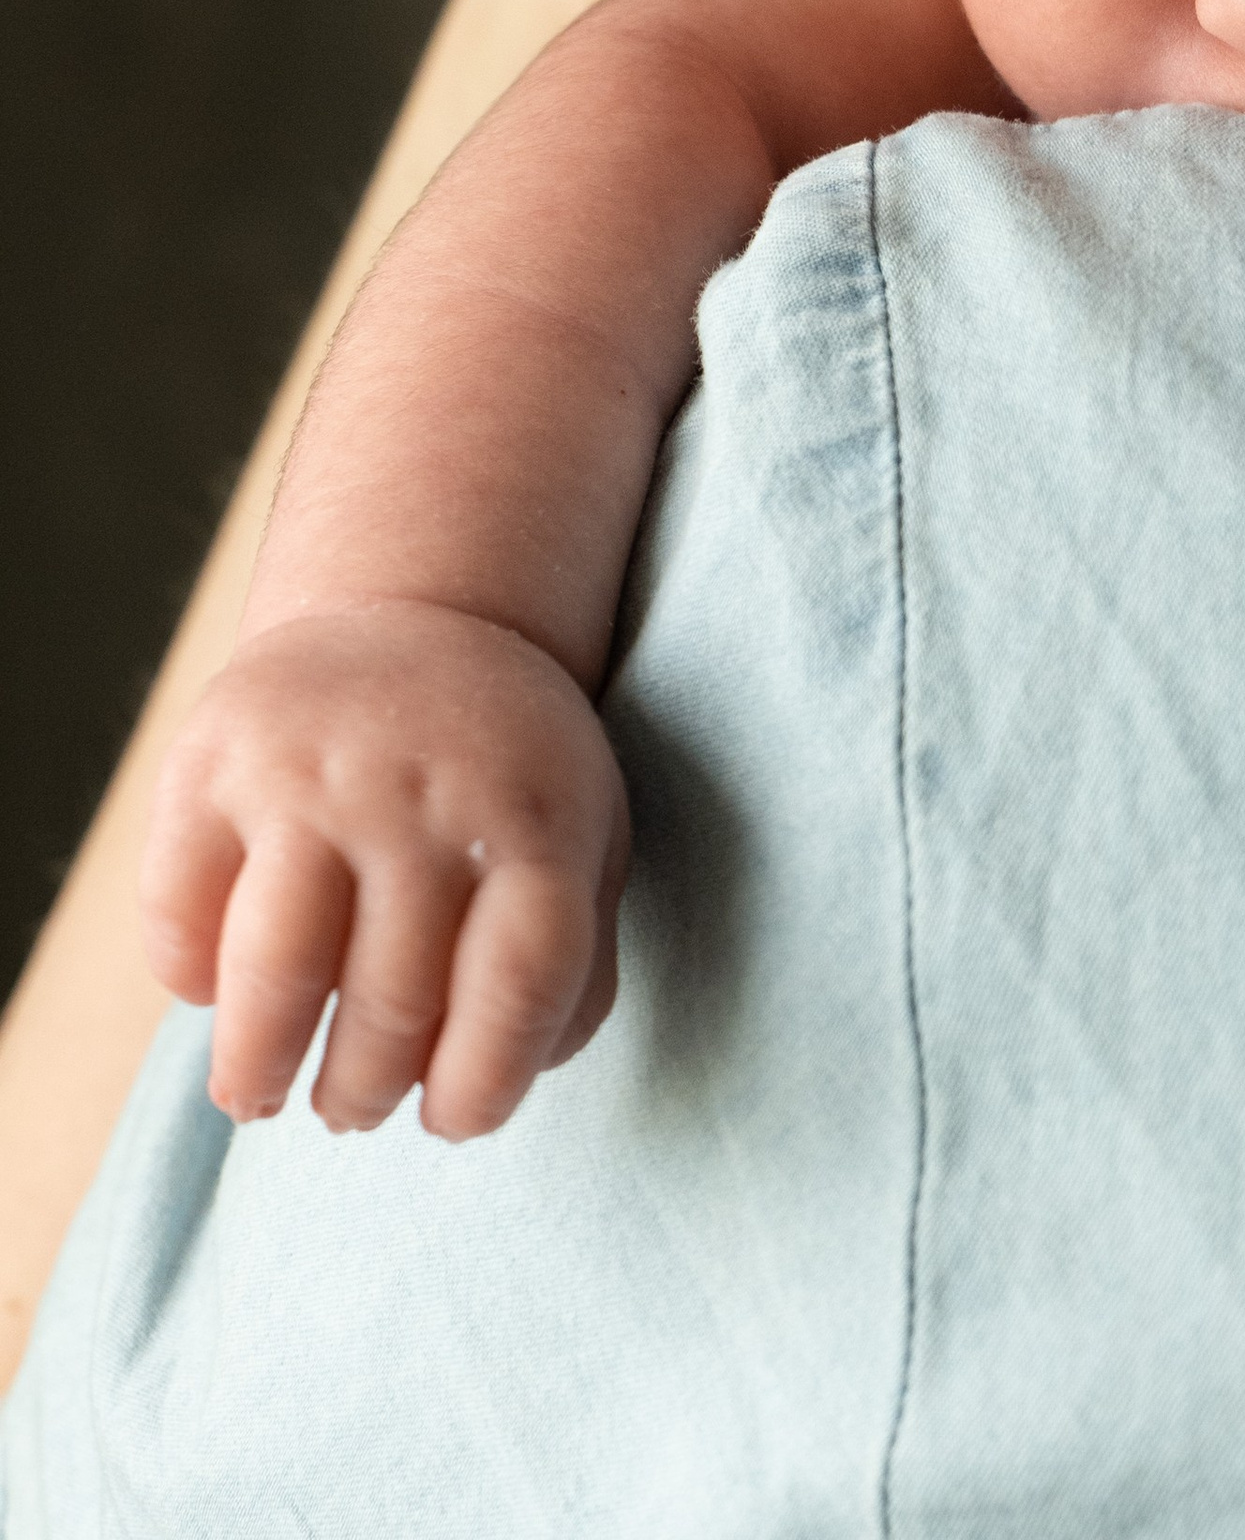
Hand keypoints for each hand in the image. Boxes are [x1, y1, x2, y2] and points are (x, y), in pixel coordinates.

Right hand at [139, 603, 629, 1140]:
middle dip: (364, 1093)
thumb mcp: (582, 837)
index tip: (450, 1120)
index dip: (482, 1086)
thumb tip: (507, 1081)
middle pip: (391, 1004)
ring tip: (261, 1095)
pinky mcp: (215, 758)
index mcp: (537, 816)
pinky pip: (178, 914)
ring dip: (261, 1070)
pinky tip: (215, 988)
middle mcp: (426, 790)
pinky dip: (188, 979)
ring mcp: (315, 770)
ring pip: (274, 978)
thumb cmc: (506, 771)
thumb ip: (574, 963)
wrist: (419, 606)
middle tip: (352, 1108)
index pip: (519, 988)